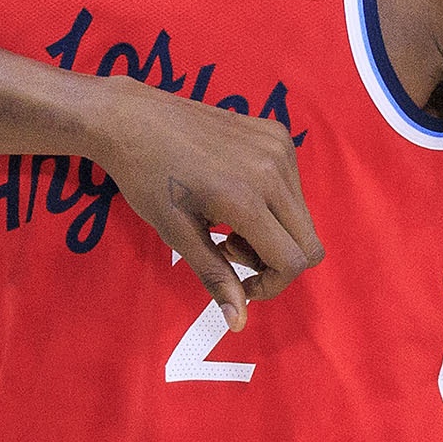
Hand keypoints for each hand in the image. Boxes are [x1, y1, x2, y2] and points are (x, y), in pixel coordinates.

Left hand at [93, 81, 320, 327]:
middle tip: (230, 250)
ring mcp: (278, 147)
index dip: (272, 285)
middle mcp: (272, 169)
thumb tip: (239, 322)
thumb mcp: (177, 233)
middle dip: (275, 261)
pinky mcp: (277, 133)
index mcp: (246, 198)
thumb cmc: (146, 178)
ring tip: (226, 221)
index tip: (240, 284)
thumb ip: (215, 276)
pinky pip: (293, 186)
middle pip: (309, 242)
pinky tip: (233, 193)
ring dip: (273, 232)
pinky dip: (272, 203)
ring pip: (302, 217)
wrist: (133, 119)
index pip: (293, 261)